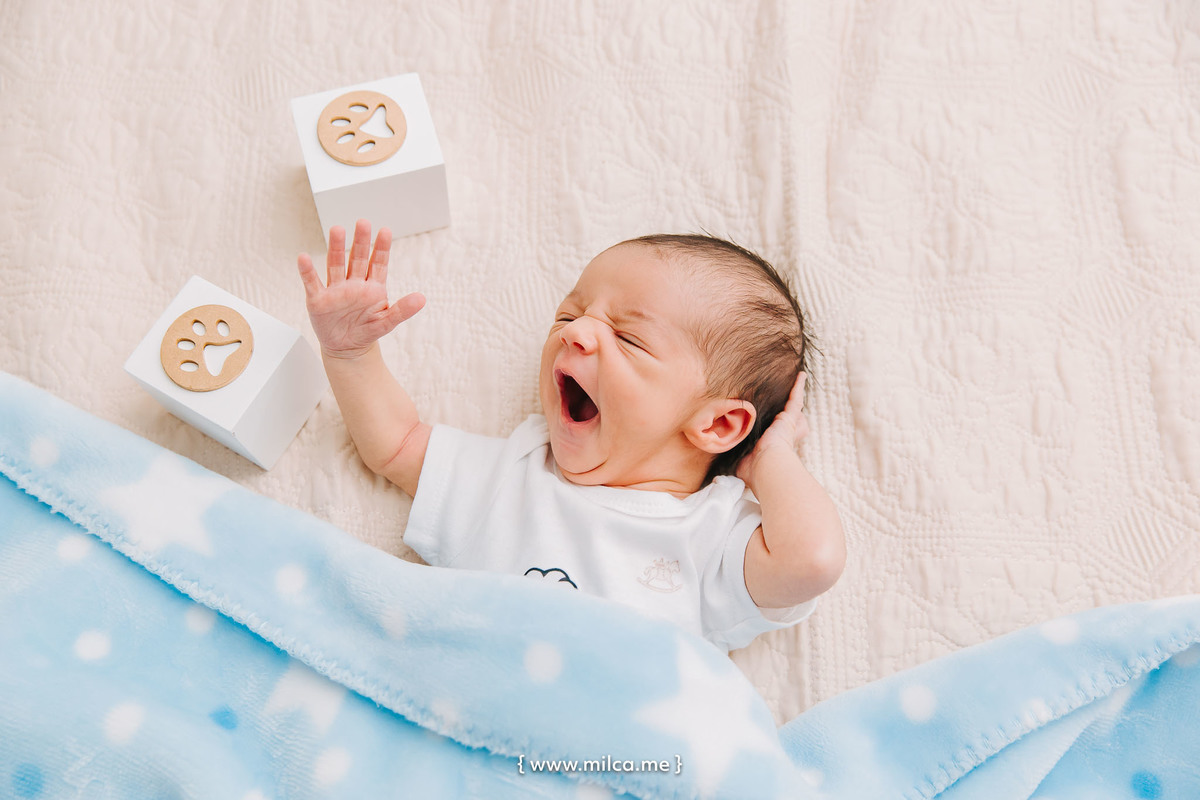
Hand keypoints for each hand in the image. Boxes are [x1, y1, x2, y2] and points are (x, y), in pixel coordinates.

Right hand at [298, 220, 424, 358]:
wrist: (347, 349)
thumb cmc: (367, 331)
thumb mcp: (387, 322)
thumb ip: (402, 310)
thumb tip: (422, 298)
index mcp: (373, 287)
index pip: (378, 263)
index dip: (381, 248)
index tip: (385, 231)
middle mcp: (354, 284)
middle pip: (357, 258)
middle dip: (360, 241)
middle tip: (363, 222)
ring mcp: (336, 290)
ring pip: (336, 265)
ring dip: (336, 248)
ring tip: (337, 230)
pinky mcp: (319, 299)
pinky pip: (312, 283)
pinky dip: (307, 271)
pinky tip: (304, 258)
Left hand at [736, 371, 808, 483]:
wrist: (766, 466)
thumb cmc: (754, 469)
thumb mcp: (742, 463)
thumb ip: (735, 461)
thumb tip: (722, 469)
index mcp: (771, 445)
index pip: (773, 433)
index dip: (773, 429)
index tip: (771, 426)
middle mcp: (781, 434)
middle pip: (786, 419)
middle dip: (789, 412)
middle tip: (790, 399)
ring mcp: (787, 425)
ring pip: (793, 408)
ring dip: (795, 394)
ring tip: (797, 380)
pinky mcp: (790, 417)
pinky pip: (795, 399)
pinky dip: (798, 387)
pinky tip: (801, 375)